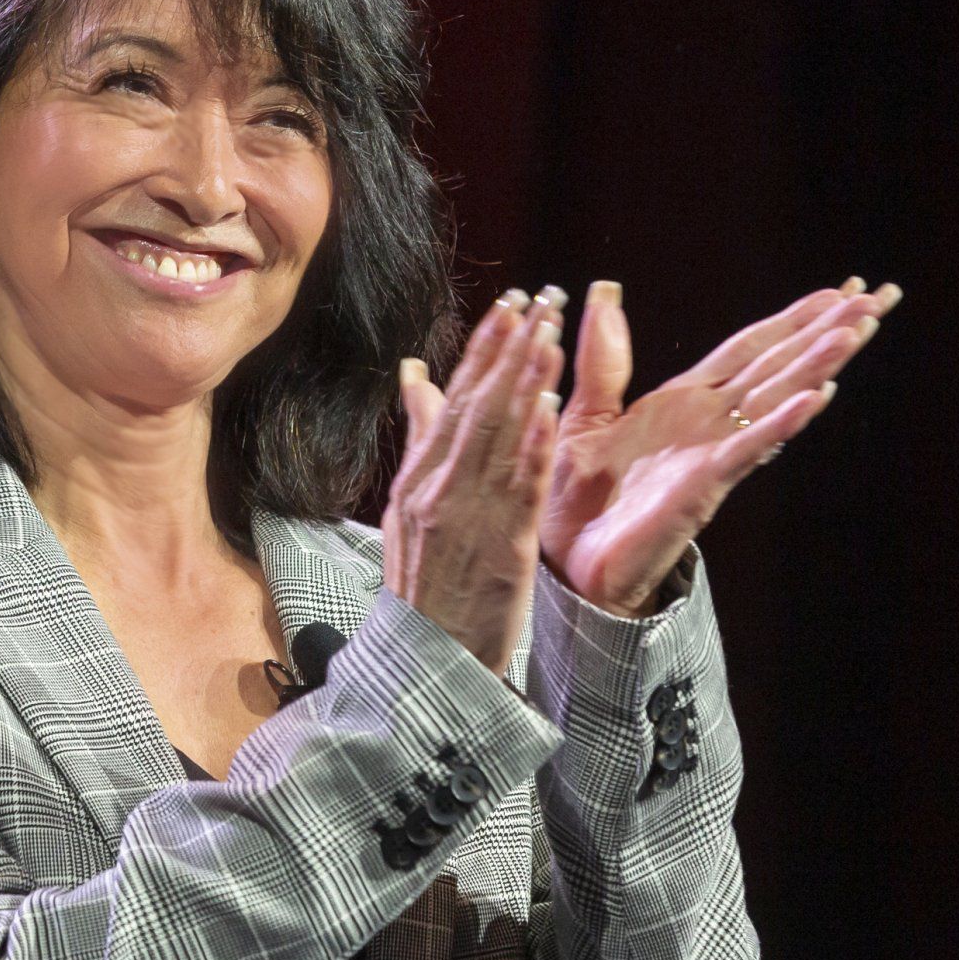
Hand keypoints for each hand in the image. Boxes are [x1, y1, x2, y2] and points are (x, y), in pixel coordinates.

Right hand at [386, 288, 566, 674]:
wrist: (427, 658)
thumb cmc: (424, 580)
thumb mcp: (408, 504)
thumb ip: (419, 436)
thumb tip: (413, 373)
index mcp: (418, 477)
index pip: (453, 399)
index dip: (482, 349)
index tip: (508, 305)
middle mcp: (439, 489)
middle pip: (478, 409)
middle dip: (508, 352)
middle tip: (538, 301)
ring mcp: (468, 518)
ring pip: (500, 441)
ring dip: (525, 386)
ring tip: (550, 339)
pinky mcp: (501, 548)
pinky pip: (518, 490)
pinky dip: (531, 449)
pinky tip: (548, 412)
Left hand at [542, 275, 903, 615]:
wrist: (570, 562)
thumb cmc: (577, 497)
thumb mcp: (584, 414)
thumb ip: (602, 359)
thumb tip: (603, 291)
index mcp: (682, 401)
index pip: (750, 348)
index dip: (794, 317)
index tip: (842, 287)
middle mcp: (708, 422)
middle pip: (777, 364)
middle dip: (827, 330)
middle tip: (878, 295)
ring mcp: (712, 453)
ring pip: (775, 398)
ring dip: (816, 363)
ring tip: (857, 328)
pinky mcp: (703, 485)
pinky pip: (748, 448)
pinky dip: (781, 421)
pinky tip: (815, 396)